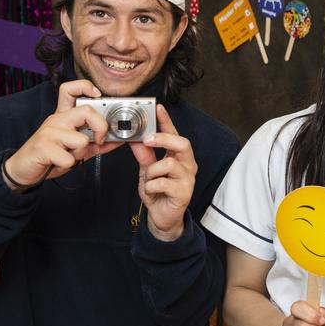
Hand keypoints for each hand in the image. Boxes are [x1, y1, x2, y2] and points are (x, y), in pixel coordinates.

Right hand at [3, 80, 122, 188]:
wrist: (24, 169)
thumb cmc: (51, 156)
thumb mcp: (77, 148)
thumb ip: (97, 143)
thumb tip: (118, 140)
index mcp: (64, 116)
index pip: (70, 90)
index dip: (85, 86)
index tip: (98, 95)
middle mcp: (56, 119)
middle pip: (86, 111)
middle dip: (100, 127)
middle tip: (99, 140)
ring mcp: (48, 132)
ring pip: (81, 139)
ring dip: (80, 153)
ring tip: (69, 156)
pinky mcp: (42, 146)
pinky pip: (69, 158)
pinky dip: (68, 165)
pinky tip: (58, 163)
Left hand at [129, 105, 194, 240]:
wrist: (162, 218)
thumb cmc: (158, 192)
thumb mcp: (147, 170)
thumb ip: (144, 154)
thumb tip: (136, 138)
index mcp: (180, 157)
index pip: (175, 134)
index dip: (167, 120)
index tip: (158, 107)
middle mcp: (188, 165)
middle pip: (182, 143)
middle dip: (164, 139)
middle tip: (147, 140)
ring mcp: (188, 178)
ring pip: (169, 164)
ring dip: (152, 171)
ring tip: (148, 179)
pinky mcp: (184, 193)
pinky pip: (163, 183)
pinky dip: (151, 186)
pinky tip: (151, 191)